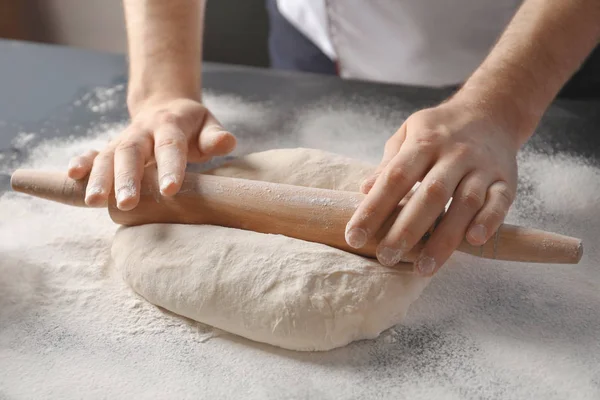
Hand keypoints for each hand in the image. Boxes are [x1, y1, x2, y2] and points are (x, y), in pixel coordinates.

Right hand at [67, 97, 235, 209]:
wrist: (165, 106)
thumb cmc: (191, 126)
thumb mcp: (208, 125)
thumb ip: (215, 136)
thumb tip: (227, 142)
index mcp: (170, 124)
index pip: (170, 145)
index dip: (170, 167)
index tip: (170, 190)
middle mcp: (143, 131)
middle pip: (132, 152)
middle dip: (127, 178)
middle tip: (126, 204)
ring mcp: (124, 139)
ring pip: (108, 155)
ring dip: (100, 178)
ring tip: (95, 201)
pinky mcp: (111, 147)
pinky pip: (93, 152)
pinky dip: (82, 163)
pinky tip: (73, 177)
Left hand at [345, 99, 519, 275]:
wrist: (492, 112)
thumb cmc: (439, 129)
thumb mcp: (409, 133)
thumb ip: (389, 162)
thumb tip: (364, 189)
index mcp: (424, 142)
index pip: (395, 177)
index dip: (373, 208)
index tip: (354, 235)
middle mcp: (454, 154)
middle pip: (430, 194)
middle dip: (406, 230)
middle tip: (386, 258)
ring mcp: (483, 167)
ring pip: (465, 203)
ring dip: (445, 238)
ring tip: (424, 268)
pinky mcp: (506, 180)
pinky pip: (500, 202)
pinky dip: (488, 222)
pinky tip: (473, 242)